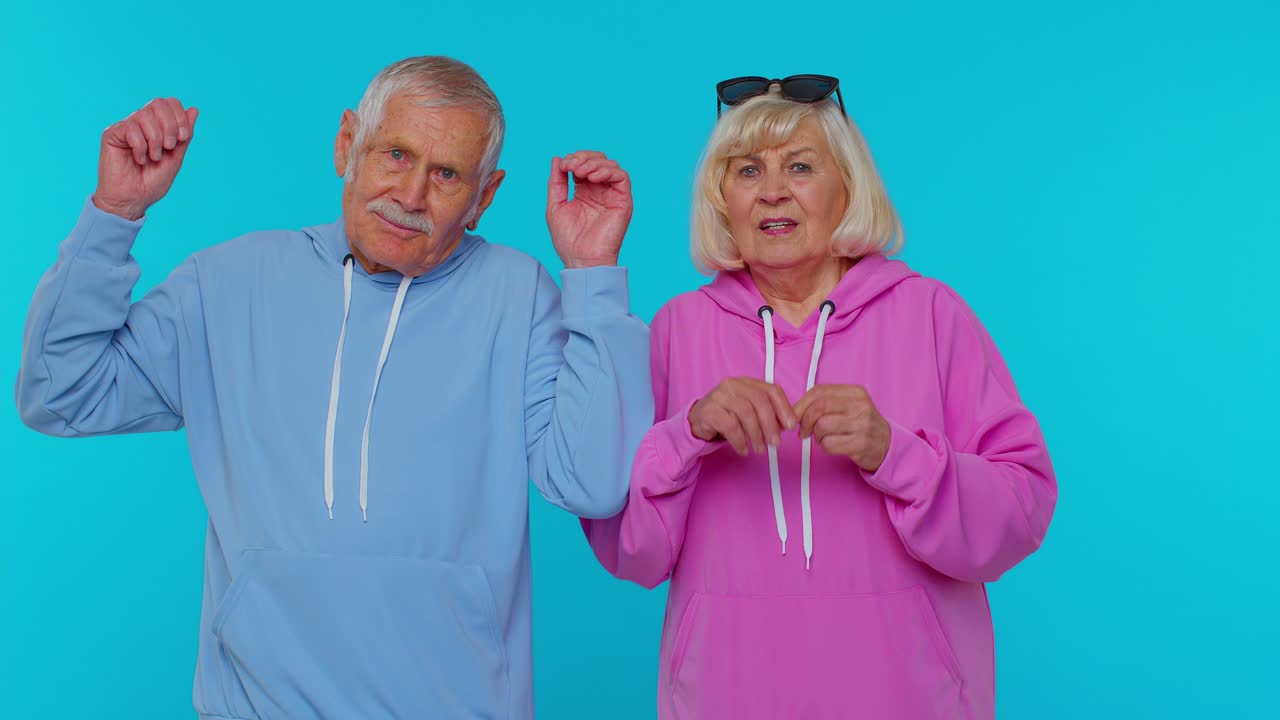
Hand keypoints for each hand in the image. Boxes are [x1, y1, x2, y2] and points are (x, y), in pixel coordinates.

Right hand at [92, 98, 198, 220]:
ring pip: (145, 114)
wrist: (133, 200)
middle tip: (169, 147)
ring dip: (155, 139)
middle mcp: (141, 123)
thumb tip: (194, 109)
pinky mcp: (112, 134)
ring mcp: (126, 127)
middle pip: (158, 103)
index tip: (182, 138)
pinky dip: (140, 146)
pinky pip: (130, 127)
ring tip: (153, 157)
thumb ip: (185, 134)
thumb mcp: (176, 157)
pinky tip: (139, 159)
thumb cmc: (152, 182)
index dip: (180, 117)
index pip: (170, 103)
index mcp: (157, 126)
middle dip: (170, 125)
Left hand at [545, 151, 631, 267]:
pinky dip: (608, 171)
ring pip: (611, 165)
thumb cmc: (568, 240)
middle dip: (583, 157)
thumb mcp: (556, 205)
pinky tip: (593, 178)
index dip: (574, 158)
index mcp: (584, 191)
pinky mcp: (623, 201)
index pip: (583, 163)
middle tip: (571, 166)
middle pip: (598, 160)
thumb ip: (557, 182)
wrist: (582, 260)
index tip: (563, 166)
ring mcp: (612, 195)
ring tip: (581, 172)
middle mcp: (600, 191)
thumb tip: (557, 158)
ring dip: (594, 163)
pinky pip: (622, 177)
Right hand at [688, 378, 796, 455]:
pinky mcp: (708, 410)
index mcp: (748, 383)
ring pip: (746, 413)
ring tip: (759, 449)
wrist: (698, 421)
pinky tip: (743, 449)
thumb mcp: (750, 413)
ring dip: (756, 435)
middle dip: (770, 425)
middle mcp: (733, 384)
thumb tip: (788, 425)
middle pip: (759, 401)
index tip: (790, 426)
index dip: (784, 408)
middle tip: (775, 443)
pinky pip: (730, 426)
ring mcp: (719, 395)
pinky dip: (740, 441)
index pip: (771, 390)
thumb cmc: (727, 416)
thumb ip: (768, 415)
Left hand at [794, 385, 891, 471]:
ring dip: (816, 436)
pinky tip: (832, 446)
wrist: (887, 446)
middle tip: (804, 431)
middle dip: (805, 420)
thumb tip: (795, 410)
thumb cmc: (862, 425)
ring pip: (822, 426)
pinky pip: (829, 444)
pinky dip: (824, 447)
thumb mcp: (850, 406)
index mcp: (856, 392)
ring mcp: (862, 425)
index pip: (819, 391)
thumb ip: (825, 402)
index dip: (801, 404)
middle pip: (819, 407)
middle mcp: (861, 406)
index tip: (795, 415)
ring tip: (823, 438)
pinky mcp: (861, 444)